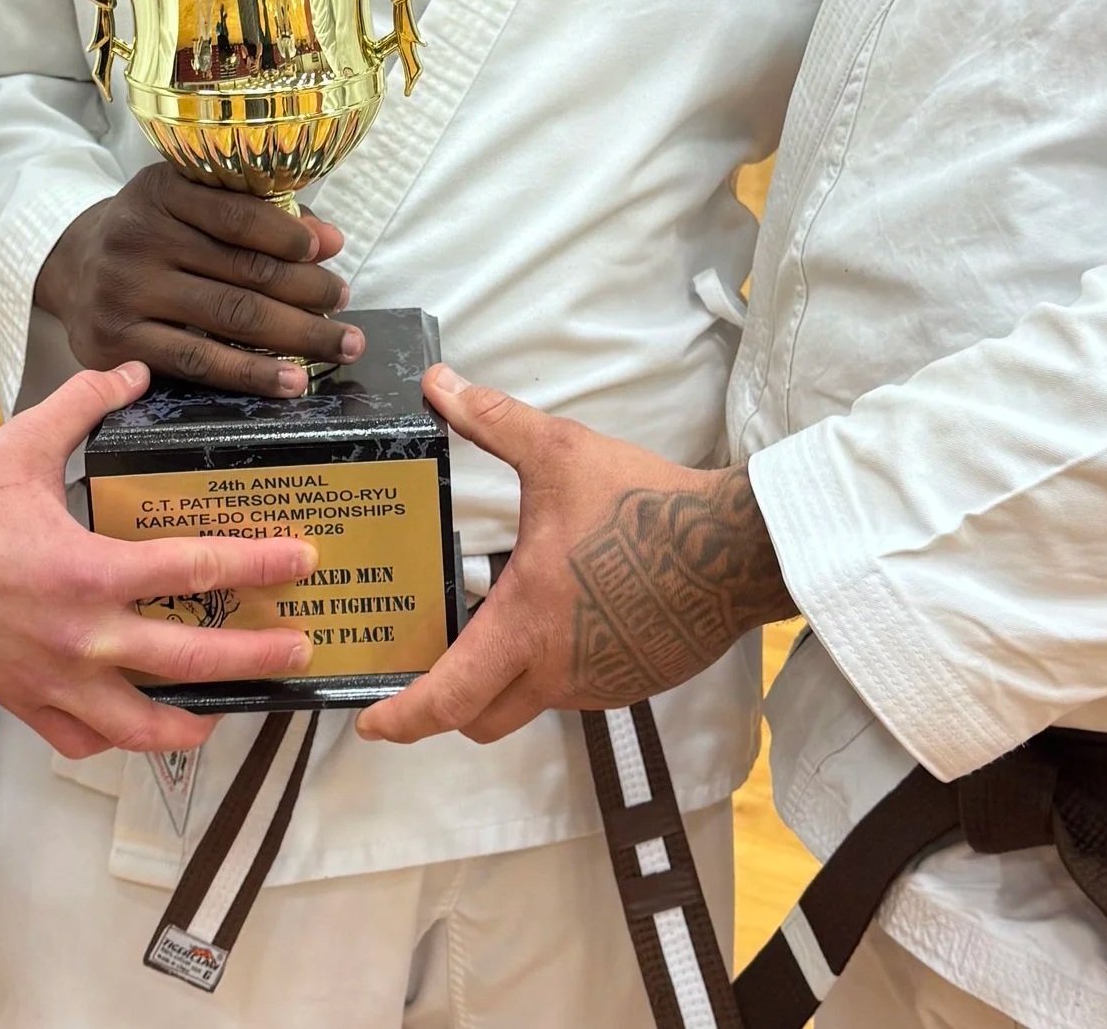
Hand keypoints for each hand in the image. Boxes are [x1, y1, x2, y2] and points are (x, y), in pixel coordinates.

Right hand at [0, 378, 317, 757]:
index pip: (193, 571)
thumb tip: (133, 368)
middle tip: (299, 650)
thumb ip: (86, 401)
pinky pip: (77, 738)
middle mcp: (76, 636)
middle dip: (253, 658)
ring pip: (136, 726)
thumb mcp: (24, 441)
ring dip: (190, 723)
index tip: (302, 561)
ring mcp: (47, 678)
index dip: (257, 564)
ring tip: (227, 714)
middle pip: (186, 660)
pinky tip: (133, 726)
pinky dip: (111, 739)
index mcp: (86, 571)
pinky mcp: (17, 699)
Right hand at [37, 163, 359, 397]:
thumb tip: (330, 240)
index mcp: (159, 191)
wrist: (72, 268)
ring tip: (340, 343)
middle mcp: (137, 238)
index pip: (236, 214)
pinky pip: (197, 362)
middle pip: (242, 270)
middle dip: (307, 290)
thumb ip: (257, 214)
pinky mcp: (117, 343)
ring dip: (296, 334)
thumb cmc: (152, 232)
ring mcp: (124, 293)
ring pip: (228, 318)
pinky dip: (251, 374)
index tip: (331, 252)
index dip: (289, 236)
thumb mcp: (191, 204)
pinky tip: (292, 380)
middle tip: (346, 303)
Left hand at [356, 366, 790, 746]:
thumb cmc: (642, 504)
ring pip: (533, 699)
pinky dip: (556, 663)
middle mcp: (558, 672)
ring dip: (506, 677)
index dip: (402, 718)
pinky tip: (566, 611)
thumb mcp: (559, 452)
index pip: (449, 699)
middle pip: (482, 719)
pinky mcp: (638, 678)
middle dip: (446, 708)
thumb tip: (439, 383)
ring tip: (497, 622)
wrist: (736, 546)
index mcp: (525, 626)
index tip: (370, 724)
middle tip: (425, 674)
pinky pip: (579, 684)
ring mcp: (603, 683)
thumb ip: (493, 421)